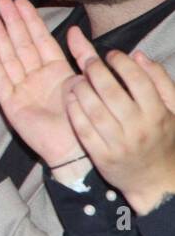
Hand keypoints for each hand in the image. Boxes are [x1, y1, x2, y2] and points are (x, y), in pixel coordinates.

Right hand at [0, 0, 82, 167]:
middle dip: (11, 22)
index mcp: (56, 70)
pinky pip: (1, 81)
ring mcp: (22, 89)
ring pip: (9, 57)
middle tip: (1, 1)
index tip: (20, 2)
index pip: (40, 39)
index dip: (30, 20)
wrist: (75, 147)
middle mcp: (37, 77)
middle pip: (21, 44)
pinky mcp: (11, 104)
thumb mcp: (87, 79)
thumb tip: (73, 30)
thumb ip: (81, 54)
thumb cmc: (85, 115)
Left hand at [64, 38, 174, 214]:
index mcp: (158, 114)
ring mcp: (119, 144)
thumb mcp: (173, 109)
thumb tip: (138, 55)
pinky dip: (74, 111)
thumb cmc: (164, 138)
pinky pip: (83, 129)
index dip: (122, 63)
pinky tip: (70, 99)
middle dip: (96, 71)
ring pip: (94, 110)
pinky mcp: (101, 156)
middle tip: (89, 62)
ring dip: (81, 89)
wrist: (156, 181)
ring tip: (78, 79)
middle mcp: (138, 128)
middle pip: (111, 92)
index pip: (138, 81)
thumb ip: (159, 80)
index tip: (111, 54)